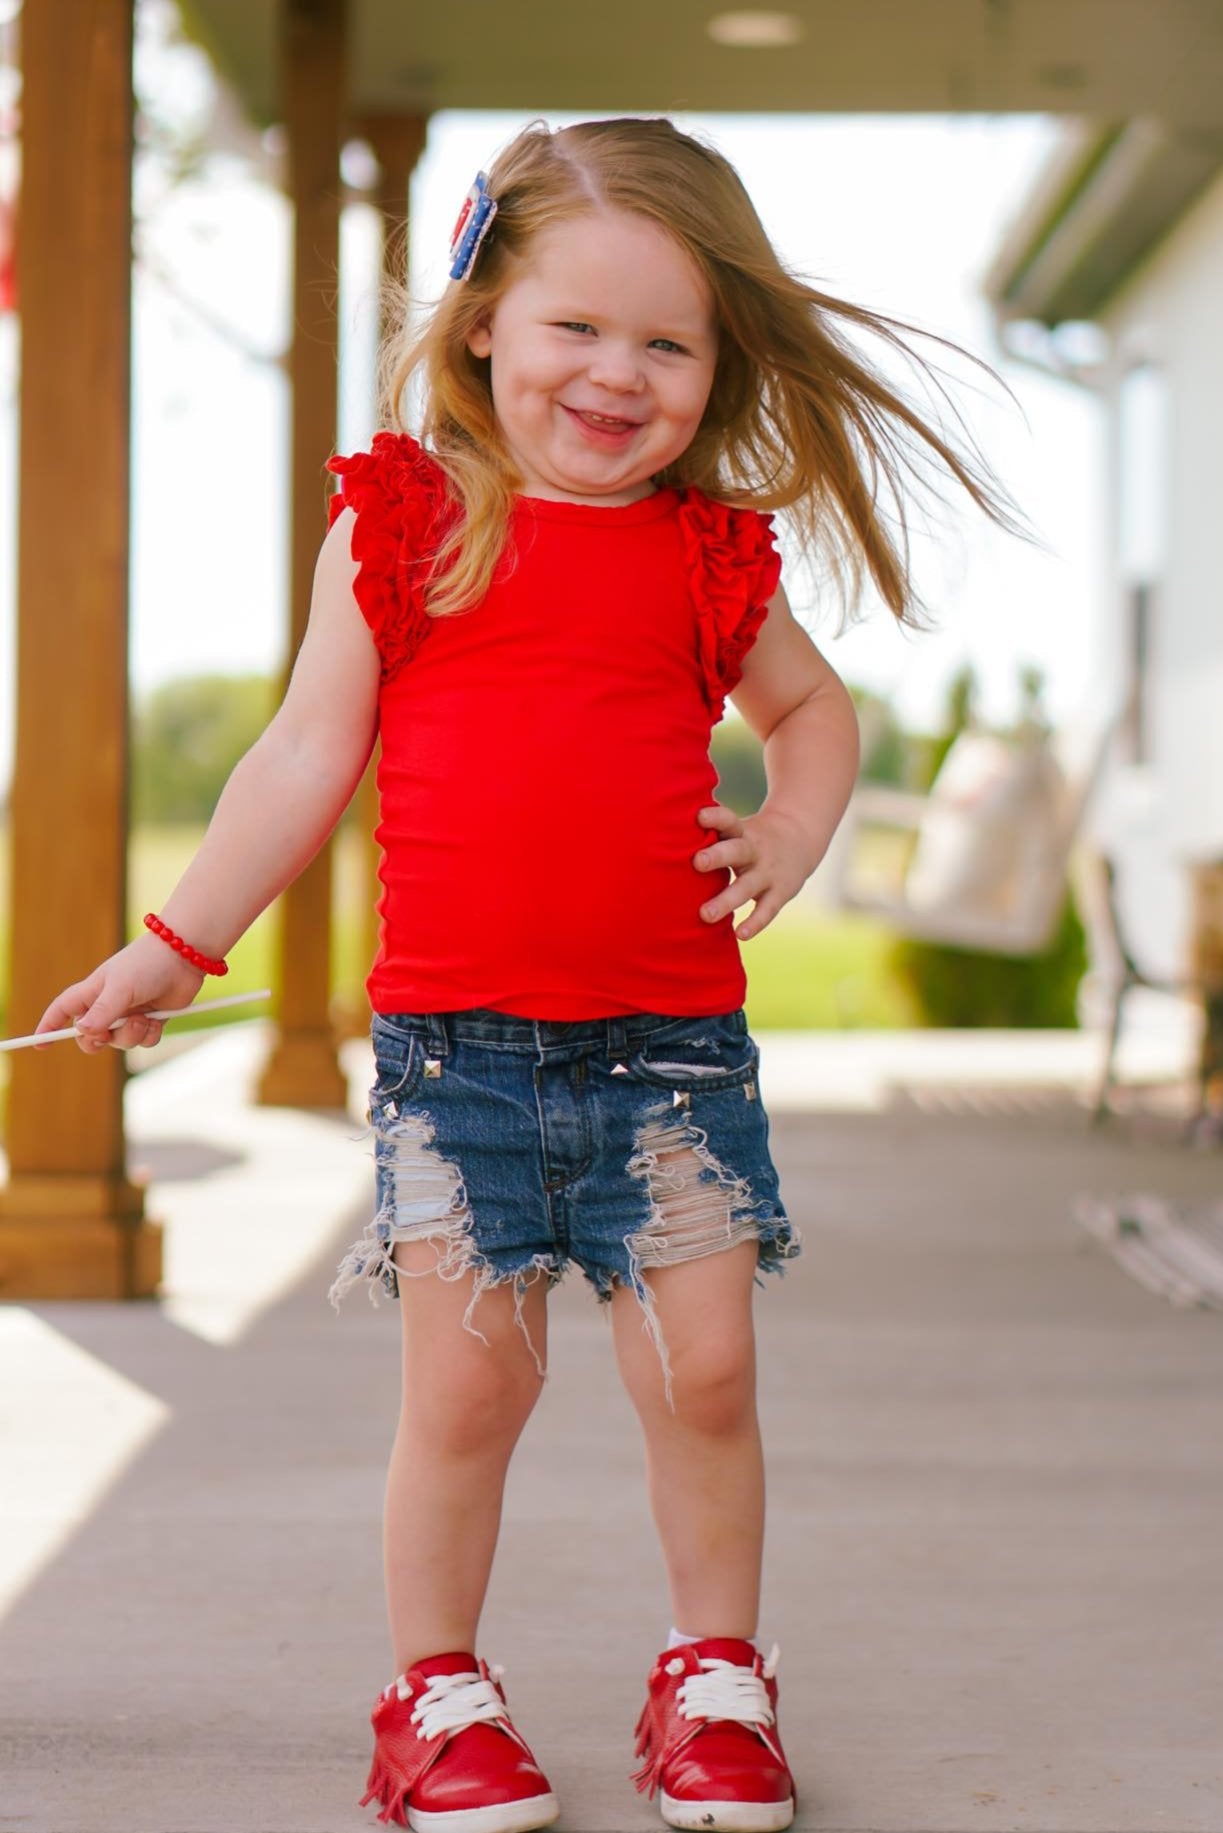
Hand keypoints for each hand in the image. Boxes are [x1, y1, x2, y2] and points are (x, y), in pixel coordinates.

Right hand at [35, 932, 206, 1053]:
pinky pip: (143, 1041)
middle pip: (91, 1036)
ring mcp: (130, 1013)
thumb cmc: (146, 965)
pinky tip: (157, 1019)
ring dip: (130, 1036)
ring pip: (120, 1042)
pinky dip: (149, 1035)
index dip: (50, 1026)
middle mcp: (109, 1004)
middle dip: (98, 1041)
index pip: (62, 1010)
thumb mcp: (120, 988)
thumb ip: (102, 1012)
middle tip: (107, 1035)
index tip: (39, 1044)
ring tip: (142, 1018)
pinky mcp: (152, 1019)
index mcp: (92, 991)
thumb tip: (83, 1033)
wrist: (184, 956)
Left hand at [693, 803, 816, 940]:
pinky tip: (740, 935)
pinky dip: (755, 923)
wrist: (801, 837)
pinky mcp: (780, 892)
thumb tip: (655, 833)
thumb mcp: (735, 828)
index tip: (697, 816)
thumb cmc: (749, 837)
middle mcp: (754, 850)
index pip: (728, 820)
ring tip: (706, 915)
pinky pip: (767, 909)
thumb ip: (707, 834)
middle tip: (696, 862)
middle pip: (736, 851)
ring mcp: (768, 872)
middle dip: (717, 856)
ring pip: (747, 886)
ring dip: (727, 900)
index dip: (715, 817)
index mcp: (741, 831)